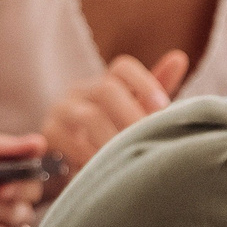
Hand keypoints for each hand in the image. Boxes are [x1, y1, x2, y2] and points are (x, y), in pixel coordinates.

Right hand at [42, 51, 189, 174]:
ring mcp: (61, 110)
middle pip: (105, 89)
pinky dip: (90, 155)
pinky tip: (105, 167)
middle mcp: (80, 91)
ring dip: (113, 139)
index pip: (123, 67)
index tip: (163, 107)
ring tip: (130, 156)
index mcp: (105, 83)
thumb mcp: (136, 115)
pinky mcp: (48, 133)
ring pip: (89, 116)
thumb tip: (179, 57)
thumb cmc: (112, 138)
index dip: (144, 82)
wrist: (71, 168)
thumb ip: (156, 89)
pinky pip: (70, 142)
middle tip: (148, 137)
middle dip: (131, 115)